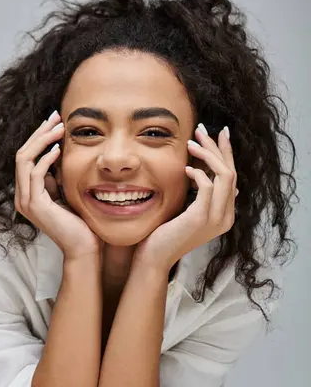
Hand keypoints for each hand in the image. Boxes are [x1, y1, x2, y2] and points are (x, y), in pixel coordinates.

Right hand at [15, 110, 101, 260]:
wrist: (83, 247)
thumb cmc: (80, 222)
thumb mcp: (66, 192)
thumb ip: (57, 176)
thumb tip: (58, 151)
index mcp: (28, 192)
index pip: (26, 157)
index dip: (39, 137)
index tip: (54, 122)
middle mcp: (22, 196)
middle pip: (22, 154)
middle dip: (39, 133)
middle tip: (55, 117)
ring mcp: (25, 201)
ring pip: (24, 160)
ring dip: (42, 141)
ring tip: (59, 129)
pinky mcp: (35, 205)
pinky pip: (35, 174)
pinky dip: (45, 159)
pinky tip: (58, 150)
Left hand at [134, 125, 237, 272]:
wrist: (153, 257)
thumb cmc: (164, 233)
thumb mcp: (186, 209)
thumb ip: (200, 195)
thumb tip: (209, 175)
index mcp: (225, 214)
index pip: (232, 176)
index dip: (226, 153)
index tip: (218, 133)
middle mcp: (226, 217)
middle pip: (231, 172)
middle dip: (217, 147)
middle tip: (202, 129)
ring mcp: (216, 219)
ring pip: (224, 175)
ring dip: (207, 155)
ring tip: (191, 143)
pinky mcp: (201, 218)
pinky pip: (208, 186)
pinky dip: (198, 173)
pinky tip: (185, 167)